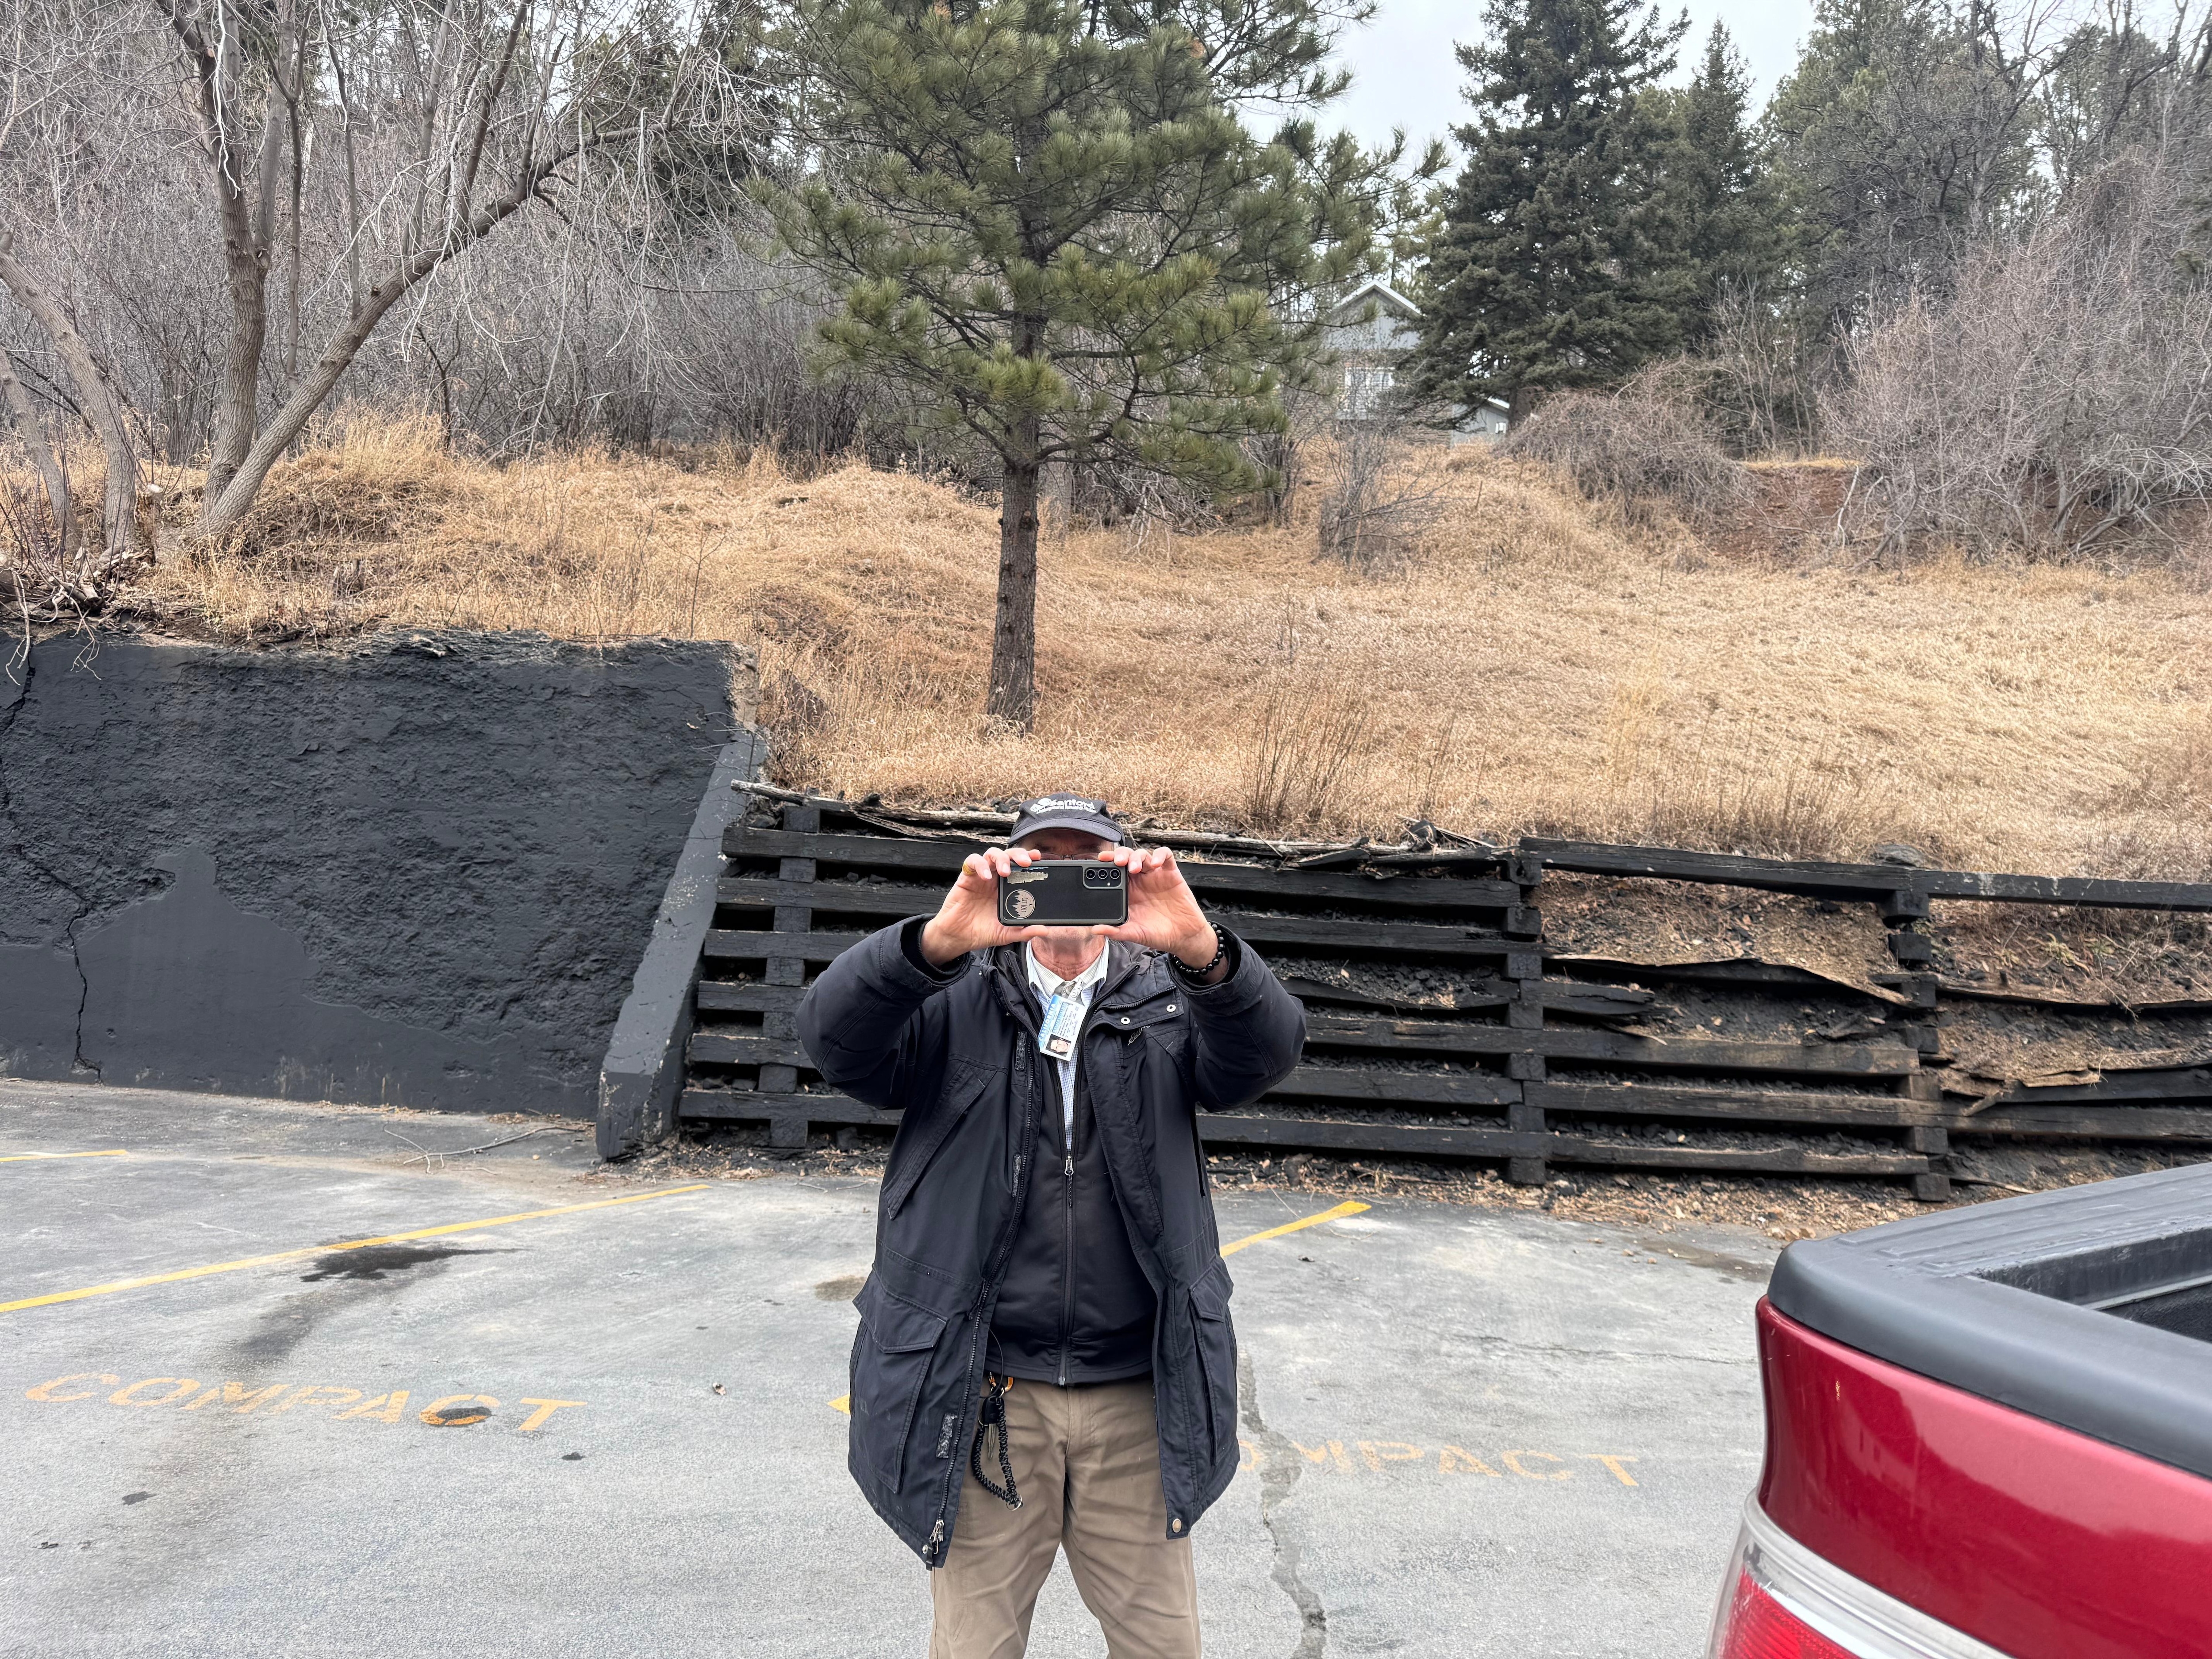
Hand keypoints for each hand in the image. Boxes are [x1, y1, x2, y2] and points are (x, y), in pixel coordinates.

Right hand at [918, 845, 1061, 965]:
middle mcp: (995, 879)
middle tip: (1026, 863)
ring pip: (992, 854)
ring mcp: (981, 876)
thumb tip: (1043, 931)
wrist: (958, 937)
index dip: (1029, 859)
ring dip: (1001, 858)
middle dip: (1018, 854)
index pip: (1020, 867)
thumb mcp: (1006, 934)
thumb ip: (1024, 932)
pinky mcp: (966, 878)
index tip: (1039, 858)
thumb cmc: (981, 932)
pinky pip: (972, 862)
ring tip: (1005, 871)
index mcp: (1007, 888)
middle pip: (1008, 856)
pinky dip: (980, 865)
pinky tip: (985, 876)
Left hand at [1090, 847, 1226, 983]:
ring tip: (1135, 867)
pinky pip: (1166, 856)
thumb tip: (1096, 930)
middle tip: (1117, 862)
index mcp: (1128, 891)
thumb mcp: (1135, 934)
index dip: (1106, 863)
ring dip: (1137, 857)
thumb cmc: (1158, 934)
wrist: (1183, 937)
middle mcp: (1140, 881)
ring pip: (1143, 855)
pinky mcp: (1171, 873)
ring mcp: (1155, 875)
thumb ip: (1116, 931)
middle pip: (1126, 858)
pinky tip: (1156, 863)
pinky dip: (1160, 855)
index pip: (1114, 871)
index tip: (1099, 862)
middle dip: (1120, 855)